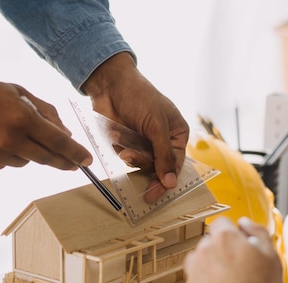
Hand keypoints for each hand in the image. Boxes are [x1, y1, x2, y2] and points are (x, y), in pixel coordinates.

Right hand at [0, 65, 92, 173]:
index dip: (76, 153)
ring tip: (2, 132)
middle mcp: (9, 141)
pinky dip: (1, 155)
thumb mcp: (15, 91)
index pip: (59, 142)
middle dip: (62, 161)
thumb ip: (44, 112)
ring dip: (23, 151)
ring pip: (23, 161)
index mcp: (21, 119)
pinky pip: (2, 165)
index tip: (87, 161)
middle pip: (47, 159)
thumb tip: (65, 133)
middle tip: (72, 163)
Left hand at [82, 52, 188, 201]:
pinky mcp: (127, 144)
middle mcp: (162, 142)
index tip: (154, 193)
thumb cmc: (140, 97)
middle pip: (157, 168)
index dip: (166, 180)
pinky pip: (126, 158)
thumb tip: (171, 183)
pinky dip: (120, 147)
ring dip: (130, 154)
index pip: (176, 164)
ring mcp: (144, 144)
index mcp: (176, 135)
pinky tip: (115, 133)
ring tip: (120, 138)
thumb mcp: (156, 125)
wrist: (110, 84)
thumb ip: (164, 155)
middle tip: (128, 157)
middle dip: (142, 162)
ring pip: (140, 165)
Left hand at [184, 216, 283, 282]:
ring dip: (213, 270)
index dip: (234, 233)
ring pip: (202, 264)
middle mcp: (203, 253)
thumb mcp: (271, 256)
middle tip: (242, 270)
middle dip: (223, 252)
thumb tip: (244, 223)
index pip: (222, 223)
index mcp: (223, 239)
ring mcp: (193, 274)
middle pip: (210, 244)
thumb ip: (257, 232)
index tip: (242, 244)